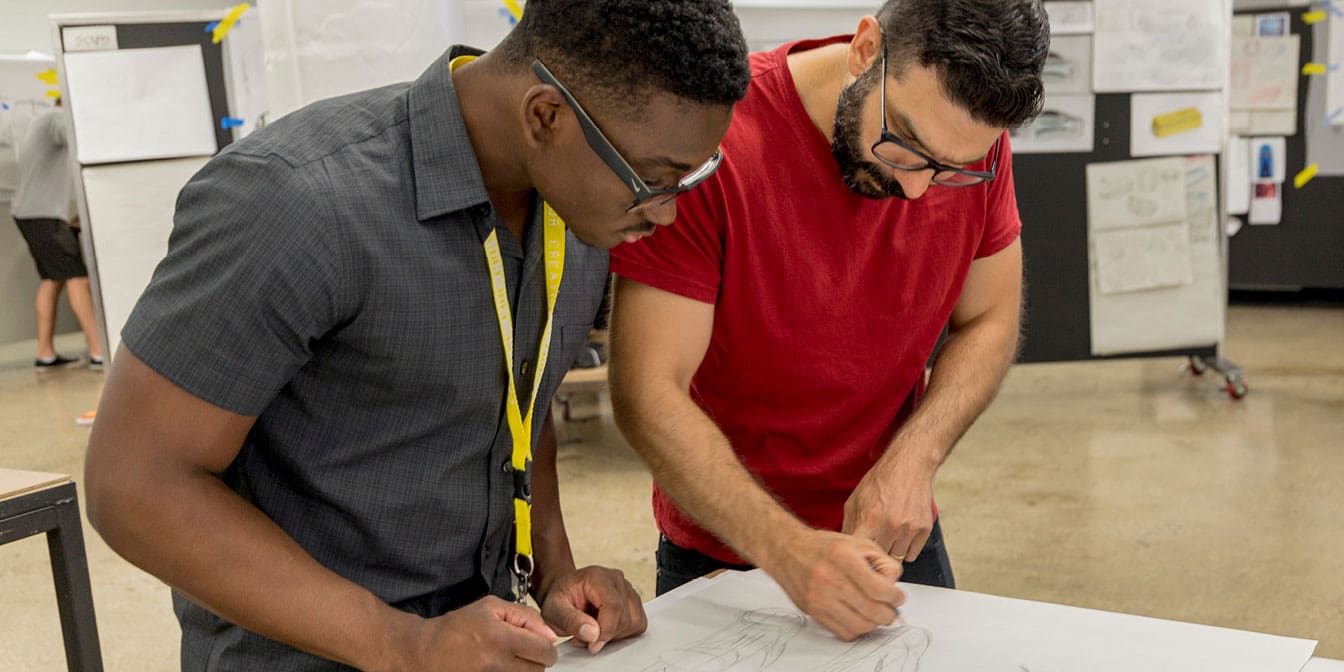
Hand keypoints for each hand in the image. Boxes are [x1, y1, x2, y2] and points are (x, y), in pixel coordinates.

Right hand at [391, 595, 557, 671]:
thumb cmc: (456, 627)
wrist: (426, 651)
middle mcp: (498, 663)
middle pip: (539, 670)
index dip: (545, 645)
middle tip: (522, 651)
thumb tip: (548, 633)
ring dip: (523, 669)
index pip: (545, 650)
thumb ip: (525, 616)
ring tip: (507, 658)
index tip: (537, 642)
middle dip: (536, 659)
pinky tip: (498, 666)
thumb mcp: (491, 607)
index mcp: (501, 638)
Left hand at [540, 565, 646, 653]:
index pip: (613, 606)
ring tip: (592, 631)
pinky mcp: (633, 602)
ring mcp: (628, 590)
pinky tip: (604, 629)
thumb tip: (592, 634)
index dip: (606, 630)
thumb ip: (570, 620)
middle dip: (604, 635)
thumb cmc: (560, 598)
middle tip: (582, 637)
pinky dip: (622, 634)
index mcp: (597, 576)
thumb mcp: (553, 610)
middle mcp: (616, 580)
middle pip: (624, 617)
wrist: (565, 593)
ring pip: (634, 623)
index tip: (592, 646)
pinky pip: (638, 625)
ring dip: (614, 635)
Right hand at [760, 529, 903, 640]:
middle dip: (889, 614)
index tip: (898, 597)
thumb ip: (882, 562)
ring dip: (874, 624)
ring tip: (875, 614)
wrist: (787, 550)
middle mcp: (829, 579)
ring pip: (859, 626)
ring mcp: (819, 598)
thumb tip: (894, 587)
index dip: (895, 597)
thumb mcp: (858, 543)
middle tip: (891, 610)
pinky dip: (857, 629)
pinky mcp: (813, 611)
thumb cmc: (824, 546)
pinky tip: (858, 617)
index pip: (879, 589)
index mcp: (843, 557)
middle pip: (872, 611)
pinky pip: (843, 632)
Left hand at [842, 454, 935, 562]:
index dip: (858, 559)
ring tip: (888, 535)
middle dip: (875, 553)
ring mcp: (909, 529)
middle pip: (879, 558)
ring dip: (891, 551)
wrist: (908, 468)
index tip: (858, 558)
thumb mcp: (854, 501)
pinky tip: (901, 535)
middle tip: (874, 543)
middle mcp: (890, 526)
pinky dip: (905, 549)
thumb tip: (846, 549)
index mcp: (869, 520)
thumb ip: (849, 526)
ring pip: (896, 559)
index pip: (861, 554)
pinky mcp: (924, 530)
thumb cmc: (879, 483)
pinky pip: (912, 555)